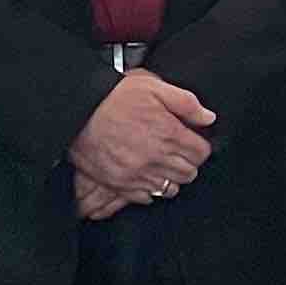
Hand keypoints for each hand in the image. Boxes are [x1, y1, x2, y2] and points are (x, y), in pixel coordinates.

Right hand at [71, 68, 215, 208]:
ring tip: (162, 163)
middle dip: (188, 161)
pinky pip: (147, 197)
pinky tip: (145, 173)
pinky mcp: (121, 185)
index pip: (202, 153)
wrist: (78, 113)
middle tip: (178, 150)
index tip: (192, 140)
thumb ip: (186, 102)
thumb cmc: (113, 98)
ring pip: (171, 188)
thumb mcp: (153, 87)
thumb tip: (208, 117)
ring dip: (171, 177)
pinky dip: (150, 188)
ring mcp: (139, 174)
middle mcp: (157, 158)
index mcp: (169, 134)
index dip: (199, 145)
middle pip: (189, 172)